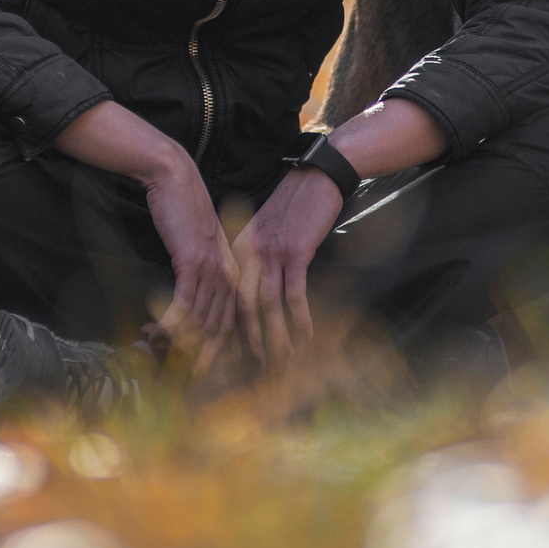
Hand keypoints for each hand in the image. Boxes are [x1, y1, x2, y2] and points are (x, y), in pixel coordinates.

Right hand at [143, 159, 239, 353]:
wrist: (176, 179)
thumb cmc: (184, 212)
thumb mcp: (199, 247)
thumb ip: (200, 274)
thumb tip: (189, 303)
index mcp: (233, 274)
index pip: (231, 323)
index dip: (218, 351)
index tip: (205, 372)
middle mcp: (228, 275)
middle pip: (219, 329)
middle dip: (203, 359)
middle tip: (188, 381)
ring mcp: (212, 269)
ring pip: (200, 319)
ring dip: (178, 341)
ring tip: (158, 352)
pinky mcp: (192, 261)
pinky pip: (183, 301)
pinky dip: (170, 321)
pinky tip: (157, 332)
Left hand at [231, 166, 343, 367]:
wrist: (316, 178)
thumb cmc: (294, 206)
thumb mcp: (265, 230)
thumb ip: (257, 258)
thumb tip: (258, 294)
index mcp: (239, 251)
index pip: (232, 298)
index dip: (235, 330)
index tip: (239, 357)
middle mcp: (250, 254)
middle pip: (245, 308)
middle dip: (250, 343)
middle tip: (259, 369)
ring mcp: (272, 253)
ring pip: (268, 306)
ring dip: (276, 338)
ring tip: (281, 363)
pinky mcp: (295, 252)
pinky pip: (295, 294)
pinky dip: (299, 319)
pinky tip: (305, 337)